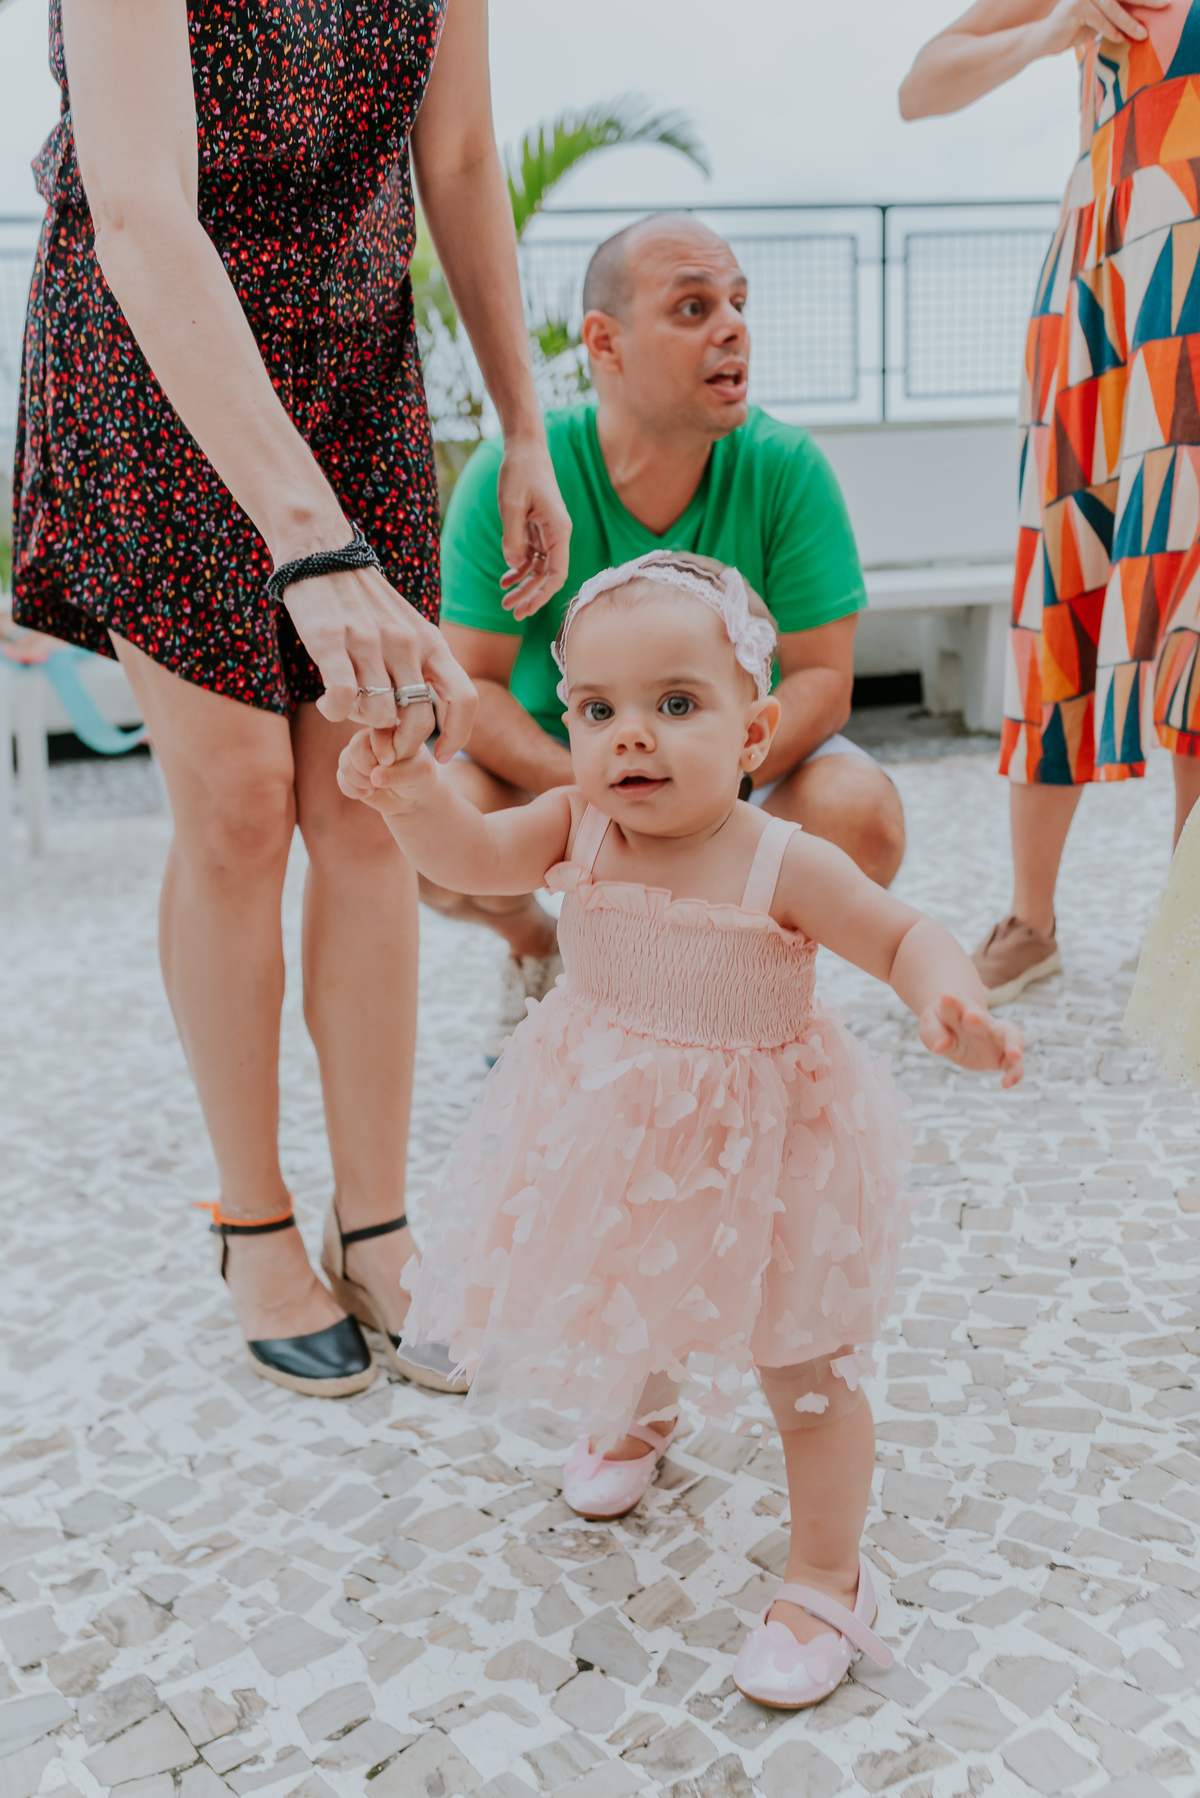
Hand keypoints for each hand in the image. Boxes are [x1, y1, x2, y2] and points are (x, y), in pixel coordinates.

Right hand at [283, 564, 475, 759]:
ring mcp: (370, 642)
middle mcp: (406, 643)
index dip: (459, 736)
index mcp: (432, 642)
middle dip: (401, 746)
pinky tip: (329, 705)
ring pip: (380, 715)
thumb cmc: (365, 603)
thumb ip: (418, 671)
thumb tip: (418, 725)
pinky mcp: (331, 641)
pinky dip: (336, 713)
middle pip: (419, 721)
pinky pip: (343, 699)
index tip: (439, 755)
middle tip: (381, 745)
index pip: (465, 698)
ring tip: (350, 709)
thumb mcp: (407, 630)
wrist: (321, 552)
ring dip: (363, 724)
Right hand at [337, 726, 437, 814]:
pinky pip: (341, 778)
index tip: (390, 761)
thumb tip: (375, 777)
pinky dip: (353, 789)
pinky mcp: (351, 771)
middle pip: (356, 746)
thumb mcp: (419, 773)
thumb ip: (400, 772)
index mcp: (392, 730)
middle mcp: (371, 738)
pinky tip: (368, 792)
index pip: (376, 731)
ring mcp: (359, 754)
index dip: (380, 748)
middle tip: (381, 777)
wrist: (411, 797)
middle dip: (367, 766)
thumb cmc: (419, 777)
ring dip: (360, 779)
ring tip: (375, 787)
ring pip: (345, 762)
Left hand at [496, 435, 571, 620]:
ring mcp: (548, 532)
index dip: (543, 595)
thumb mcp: (511, 505)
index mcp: (559, 530)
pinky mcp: (538, 528)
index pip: (557, 573)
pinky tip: (505, 580)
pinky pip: (531, 556)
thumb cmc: (520, 472)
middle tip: (512, 613)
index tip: (526, 609)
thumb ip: (512, 537)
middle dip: (531, 595)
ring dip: (523, 585)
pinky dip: (519, 568)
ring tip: (505, 600)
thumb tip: (514, 565)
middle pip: (548, 576)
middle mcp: (558, 534)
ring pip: (540, 568)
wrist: (524, 449)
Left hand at [919, 994, 1024, 1087]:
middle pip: (982, 1018)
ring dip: (1013, 1043)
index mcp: (958, 1010)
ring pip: (1010, 1035)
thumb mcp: (930, 1026)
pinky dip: (1014, 1072)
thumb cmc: (942, 1025)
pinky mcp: (1002, 1055)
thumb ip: (933, 1034)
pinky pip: (1013, 1062)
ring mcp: (994, 1036)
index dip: (951, 1002)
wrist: (959, 1029)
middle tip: (972, 1017)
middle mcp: (980, 1021)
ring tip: (1014, 1054)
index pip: (953, 1006)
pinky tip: (1007, 1084)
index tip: (946, 997)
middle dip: (977, 1018)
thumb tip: (941, 1047)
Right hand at [1031, 0, 1168, 54]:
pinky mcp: (1075, 8)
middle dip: (1146, 0)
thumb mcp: (1100, 21)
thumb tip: (1142, 17)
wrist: (1044, 39)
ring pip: (1113, 6)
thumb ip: (1116, 15)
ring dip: (1129, 21)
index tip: (1163, 2)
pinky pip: (1099, 19)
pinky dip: (1111, 30)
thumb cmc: (1073, 31)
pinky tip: (1121, 39)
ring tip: (1143, 34)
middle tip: (1164, 5)